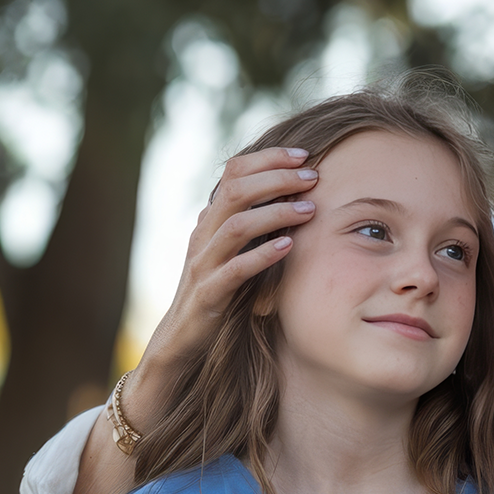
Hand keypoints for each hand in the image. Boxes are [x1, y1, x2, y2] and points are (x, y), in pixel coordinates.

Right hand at [137, 147, 318, 383]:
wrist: (181, 337)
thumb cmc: (213, 293)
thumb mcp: (227, 252)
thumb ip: (243, 225)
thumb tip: (271, 195)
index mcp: (209, 221)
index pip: (233, 173)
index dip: (267, 159)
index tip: (303, 156)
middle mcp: (203, 236)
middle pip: (235, 191)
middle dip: (277, 179)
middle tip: (312, 177)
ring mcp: (204, 264)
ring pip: (236, 225)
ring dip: (275, 213)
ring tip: (309, 209)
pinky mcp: (210, 294)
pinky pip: (236, 270)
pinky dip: (263, 255)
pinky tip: (289, 246)